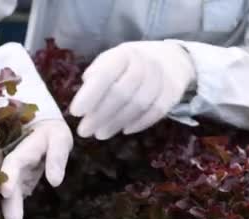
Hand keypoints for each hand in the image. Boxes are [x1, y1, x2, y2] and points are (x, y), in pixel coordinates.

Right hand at [0, 119, 72, 218]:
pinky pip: (12, 195)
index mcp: (23, 149)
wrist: (42, 129)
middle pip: (8, 182)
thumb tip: (55, 181)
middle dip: (9, 202)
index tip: (6, 192)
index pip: (13, 163)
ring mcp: (13, 173)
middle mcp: (13, 162)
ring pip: (8, 192)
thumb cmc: (53, 133)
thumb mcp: (60, 140)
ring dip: (9, 208)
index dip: (9, 177)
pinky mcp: (16, 181)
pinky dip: (11, 208)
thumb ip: (57, 158)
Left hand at [69, 41, 196, 139]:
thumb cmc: (132, 63)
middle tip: (84, 131)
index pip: (105, 75)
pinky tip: (124, 130)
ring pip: (138, 105)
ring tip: (100, 134)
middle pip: (121, 93)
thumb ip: (97, 75)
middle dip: (100, 115)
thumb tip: (85, 96)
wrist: (173, 58)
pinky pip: (155, 112)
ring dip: (116, 123)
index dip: (90, 95)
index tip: (75, 112)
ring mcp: (162, 78)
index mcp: (124, 54)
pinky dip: (138, 124)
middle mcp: (144, 63)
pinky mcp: (173, 93)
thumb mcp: (113, 59)